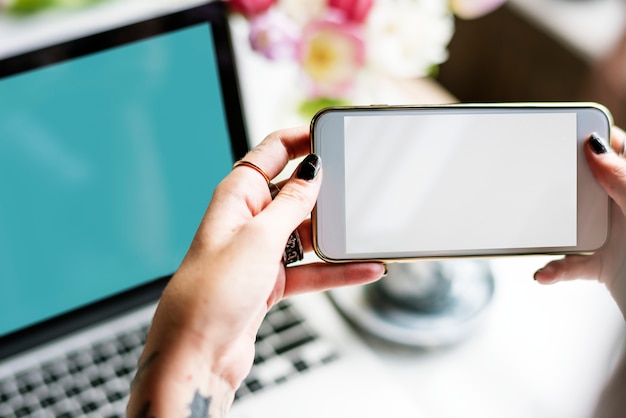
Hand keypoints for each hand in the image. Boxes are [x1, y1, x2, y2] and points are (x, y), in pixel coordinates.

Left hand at [126, 126, 384, 417]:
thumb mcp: (259, 239)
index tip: (334, 133)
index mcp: (238, 195)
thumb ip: (291, 203)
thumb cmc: (211, 293)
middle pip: (294, 190)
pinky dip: (337, 270)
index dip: (302, 138)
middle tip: (359, 183)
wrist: (197, 354)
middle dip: (325, 187)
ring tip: (367, 230)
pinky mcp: (271, 280)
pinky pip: (312, 268)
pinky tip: (364, 268)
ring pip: (307, 231)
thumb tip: (313, 170)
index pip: (272, 151)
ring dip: (335, 233)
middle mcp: (249, 219)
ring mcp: (261, 251)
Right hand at [534, 127, 625, 318]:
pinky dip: (555, 268)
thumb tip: (596, 148)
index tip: (567, 132)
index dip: (594, 139)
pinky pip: (571, 262)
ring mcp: (613, 237)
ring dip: (552, 234)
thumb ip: (622, 180)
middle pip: (588, 184)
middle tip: (539, 178)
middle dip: (562, 182)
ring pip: (573, 225)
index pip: (618, 152)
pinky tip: (544, 272)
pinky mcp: (602, 265)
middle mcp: (624, 209)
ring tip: (536, 233)